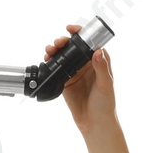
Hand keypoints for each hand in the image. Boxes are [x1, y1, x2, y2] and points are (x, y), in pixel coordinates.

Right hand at [46, 22, 115, 136]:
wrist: (94, 123)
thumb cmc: (105, 104)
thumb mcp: (106, 85)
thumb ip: (102, 68)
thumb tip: (98, 52)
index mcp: (98, 62)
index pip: (89, 43)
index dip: (80, 33)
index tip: (71, 29)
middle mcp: (86, 65)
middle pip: (73, 48)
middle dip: (64, 42)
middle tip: (58, 43)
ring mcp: (75, 73)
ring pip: (63, 57)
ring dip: (55, 51)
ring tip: (50, 50)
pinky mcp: (65, 82)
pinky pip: (56, 69)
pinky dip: (50, 63)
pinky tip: (47, 60)